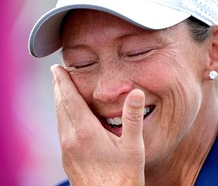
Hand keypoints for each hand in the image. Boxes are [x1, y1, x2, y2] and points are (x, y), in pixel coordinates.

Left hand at [51, 65, 144, 185]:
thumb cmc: (123, 177)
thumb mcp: (133, 147)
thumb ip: (132, 118)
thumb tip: (136, 92)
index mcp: (86, 132)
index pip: (69, 99)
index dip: (62, 82)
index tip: (56, 68)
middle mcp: (71, 139)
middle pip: (60, 106)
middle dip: (58, 87)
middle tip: (58, 73)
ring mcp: (67, 149)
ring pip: (59, 117)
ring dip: (59, 101)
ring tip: (61, 89)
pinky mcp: (67, 157)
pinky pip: (61, 129)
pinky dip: (62, 114)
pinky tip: (69, 114)